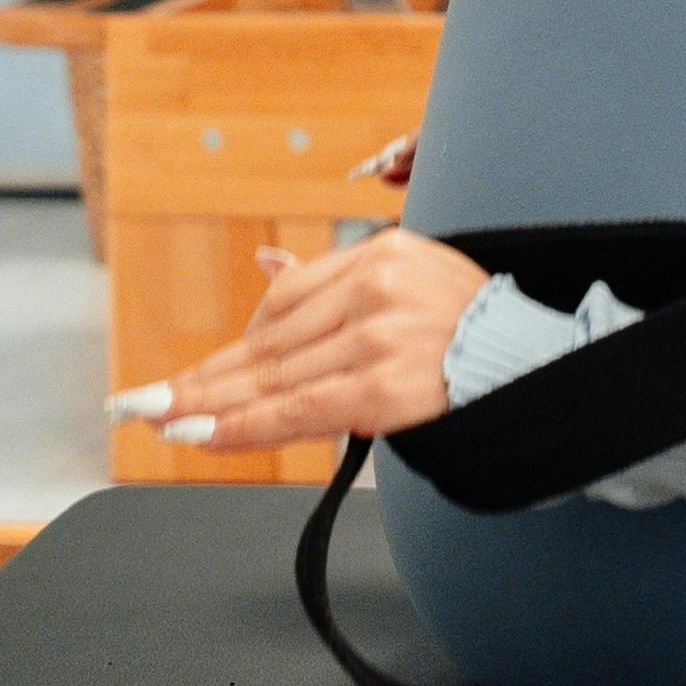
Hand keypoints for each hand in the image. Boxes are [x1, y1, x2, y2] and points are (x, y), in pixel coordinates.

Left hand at [140, 230, 496, 460]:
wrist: (543, 366)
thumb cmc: (481, 335)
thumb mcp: (414, 279)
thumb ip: (336, 280)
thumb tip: (265, 264)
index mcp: (384, 252)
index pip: (287, 300)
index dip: (237, 345)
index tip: (198, 375)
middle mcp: (376, 287)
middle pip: (270, 340)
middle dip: (201, 378)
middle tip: (142, 401)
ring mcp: (379, 336)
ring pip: (275, 377)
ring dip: (210, 406)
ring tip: (162, 422)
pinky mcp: (384, 386)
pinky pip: (298, 409)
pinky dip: (245, 424)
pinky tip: (205, 433)